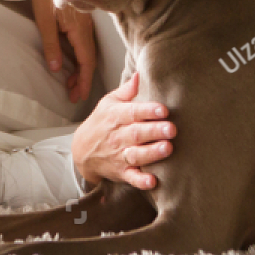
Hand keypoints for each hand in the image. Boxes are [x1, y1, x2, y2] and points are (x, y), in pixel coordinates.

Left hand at [29, 0, 97, 103]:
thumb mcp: (45, 20)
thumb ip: (51, 45)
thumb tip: (56, 68)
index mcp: (79, 30)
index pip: (86, 62)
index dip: (84, 81)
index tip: (79, 96)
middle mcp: (86, 29)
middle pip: (89, 60)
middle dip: (82, 80)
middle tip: (73, 95)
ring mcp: (85, 25)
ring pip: (87, 53)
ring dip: (81, 70)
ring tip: (70, 84)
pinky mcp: (81, 21)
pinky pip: (84, 45)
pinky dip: (80, 58)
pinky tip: (72, 63)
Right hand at [71, 73, 175, 189]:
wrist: (82, 151)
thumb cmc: (101, 123)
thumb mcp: (109, 103)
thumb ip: (127, 90)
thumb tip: (140, 74)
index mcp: (115, 117)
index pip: (132, 112)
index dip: (148, 111)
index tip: (163, 110)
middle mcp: (118, 136)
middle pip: (137, 133)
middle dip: (154, 131)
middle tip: (172, 129)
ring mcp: (119, 155)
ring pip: (136, 154)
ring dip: (151, 153)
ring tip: (167, 148)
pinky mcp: (121, 172)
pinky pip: (131, 178)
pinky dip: (141, 181)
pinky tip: (152, 181)